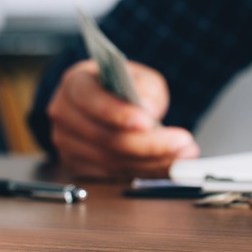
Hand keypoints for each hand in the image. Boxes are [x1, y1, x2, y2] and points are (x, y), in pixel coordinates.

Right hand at [47, 60, 199, 178]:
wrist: (110, 100)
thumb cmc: (122, 84)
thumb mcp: (139, 76)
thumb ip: (145, 88)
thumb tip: (147, 109)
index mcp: (75, 84)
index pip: (91, 101)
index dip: (118, 114)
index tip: (147, 122)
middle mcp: (65, 115)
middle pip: (105, 138)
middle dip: (148, 144)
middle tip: (182, 141)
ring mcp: (68, 145)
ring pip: (113, 161)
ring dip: (154, 161)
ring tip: (185, 154)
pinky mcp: (80, 167)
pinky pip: (115, 175)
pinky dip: (147, 172)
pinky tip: (171, 165)